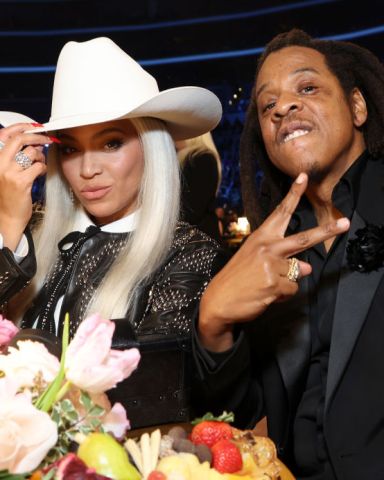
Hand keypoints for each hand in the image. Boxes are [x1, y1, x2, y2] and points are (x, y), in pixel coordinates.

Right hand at [0, 123, 52, 249]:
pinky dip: (43, 168)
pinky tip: (40, 173)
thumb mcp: (5, 172)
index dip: (21, 127)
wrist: (6, 217)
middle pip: (19, 140)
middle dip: (36, 137)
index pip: (5, 134)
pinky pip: (38, 166)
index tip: (35, 126)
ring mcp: (9, 173)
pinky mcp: (21, 182)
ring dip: (40, 156)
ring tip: (40, 163)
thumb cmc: (8, 195)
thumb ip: (13, 156)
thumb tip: (31, 141)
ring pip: (31, 153)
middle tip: (47, 139)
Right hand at [198, 173, 349, 351]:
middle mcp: (267, 247)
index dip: (293, 194)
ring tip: (264, 285)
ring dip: (286, 282)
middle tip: (345, 223)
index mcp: (261, 237)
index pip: (280, 212)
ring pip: (298, 273)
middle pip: (303, 238)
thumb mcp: (256, 262)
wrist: (218, 301)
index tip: (304, 177)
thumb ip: (282, 260)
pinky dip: (283, 295)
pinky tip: (265, 295)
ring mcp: (271, 265)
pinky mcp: (274, 284)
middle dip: (327, 231)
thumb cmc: (236, 279)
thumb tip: (307, 267)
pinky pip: (292, 289)